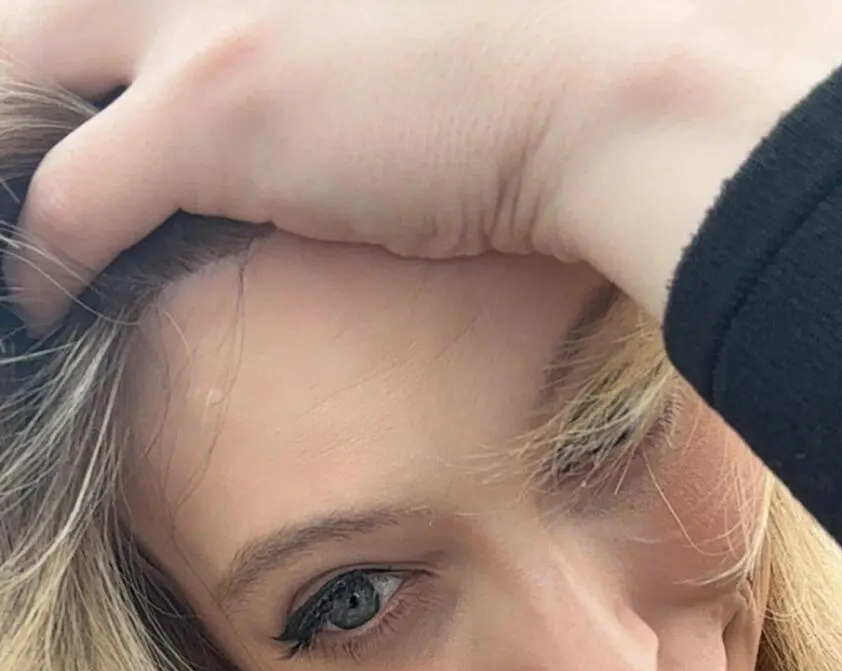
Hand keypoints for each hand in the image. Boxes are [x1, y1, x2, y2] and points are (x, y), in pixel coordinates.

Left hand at [1, 0, 841, 331]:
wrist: (614, 81)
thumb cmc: (547, 58)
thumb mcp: (414, 25)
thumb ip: (333, 42)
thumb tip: (310, 97)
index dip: (69, 46)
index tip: (53, 99)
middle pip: (35, 10)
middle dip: (6, 82)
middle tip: (4, 157)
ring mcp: (205, 15)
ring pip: (17, 74)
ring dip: (0, 157)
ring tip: (1, 230)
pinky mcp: (214, 111)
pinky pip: (69, 199)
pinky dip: (39, 260)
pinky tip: (37, 304)